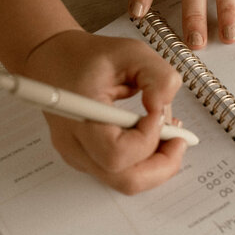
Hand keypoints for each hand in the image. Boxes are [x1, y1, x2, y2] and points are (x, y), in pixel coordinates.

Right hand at [23, 29, 187, 192]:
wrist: (54, 62)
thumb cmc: (88, 58)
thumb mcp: (131, 52)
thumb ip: (158, 77)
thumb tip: (164, 109)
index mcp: (80, 115)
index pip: (116, 153)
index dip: (147, 139)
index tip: (158, 114)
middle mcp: (75, 145)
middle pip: (125, 181)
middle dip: (163, 164)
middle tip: (179, 139)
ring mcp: (80, 157)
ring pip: (126, 183)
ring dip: (157, 164)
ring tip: (168, 133)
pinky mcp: (88, 160)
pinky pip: (122, 173)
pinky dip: (145, 161)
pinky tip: (152, 135)